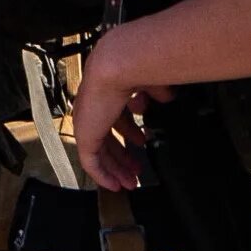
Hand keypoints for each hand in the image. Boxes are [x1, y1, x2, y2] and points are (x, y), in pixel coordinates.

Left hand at [71, 32, 168, 193]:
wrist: (117, 64)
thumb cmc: (133, 66)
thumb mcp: (150, 81)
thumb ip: (156, 90)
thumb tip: (166, 97)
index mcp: (105, 94)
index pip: (114, 118)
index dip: (129, 133)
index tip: (142, 144)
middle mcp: (93, 109)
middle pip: (106, 139)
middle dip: (123, 156)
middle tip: (137, 168)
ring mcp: (87, 123)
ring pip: (99, 153)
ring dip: (116, 169)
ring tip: (132, 181)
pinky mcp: (85, 137)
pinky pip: (91, 163)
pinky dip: (103, 176)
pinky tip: (115, 185)